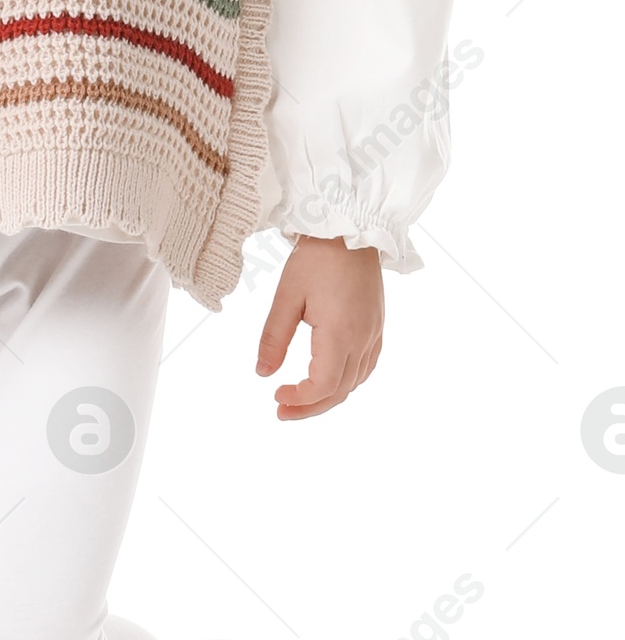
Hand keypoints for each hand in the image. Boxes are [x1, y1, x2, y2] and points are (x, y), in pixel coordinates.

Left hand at [256, 236, 383, 419]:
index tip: (276, 395)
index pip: (323, 386)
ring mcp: (374, 333)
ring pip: (355, 382)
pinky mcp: (377, 326)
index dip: (300, 399)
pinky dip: (346, 381)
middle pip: (340, 391)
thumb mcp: (287, 296)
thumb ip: (274, 338)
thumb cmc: (317, 257)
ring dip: (329, 397)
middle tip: (281, 410)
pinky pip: (366, 366)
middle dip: (310, 407)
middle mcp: (363, 338)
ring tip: (301, 399)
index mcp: (340, 333)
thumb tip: (263, 373)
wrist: (350, 228)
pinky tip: (329, 379)